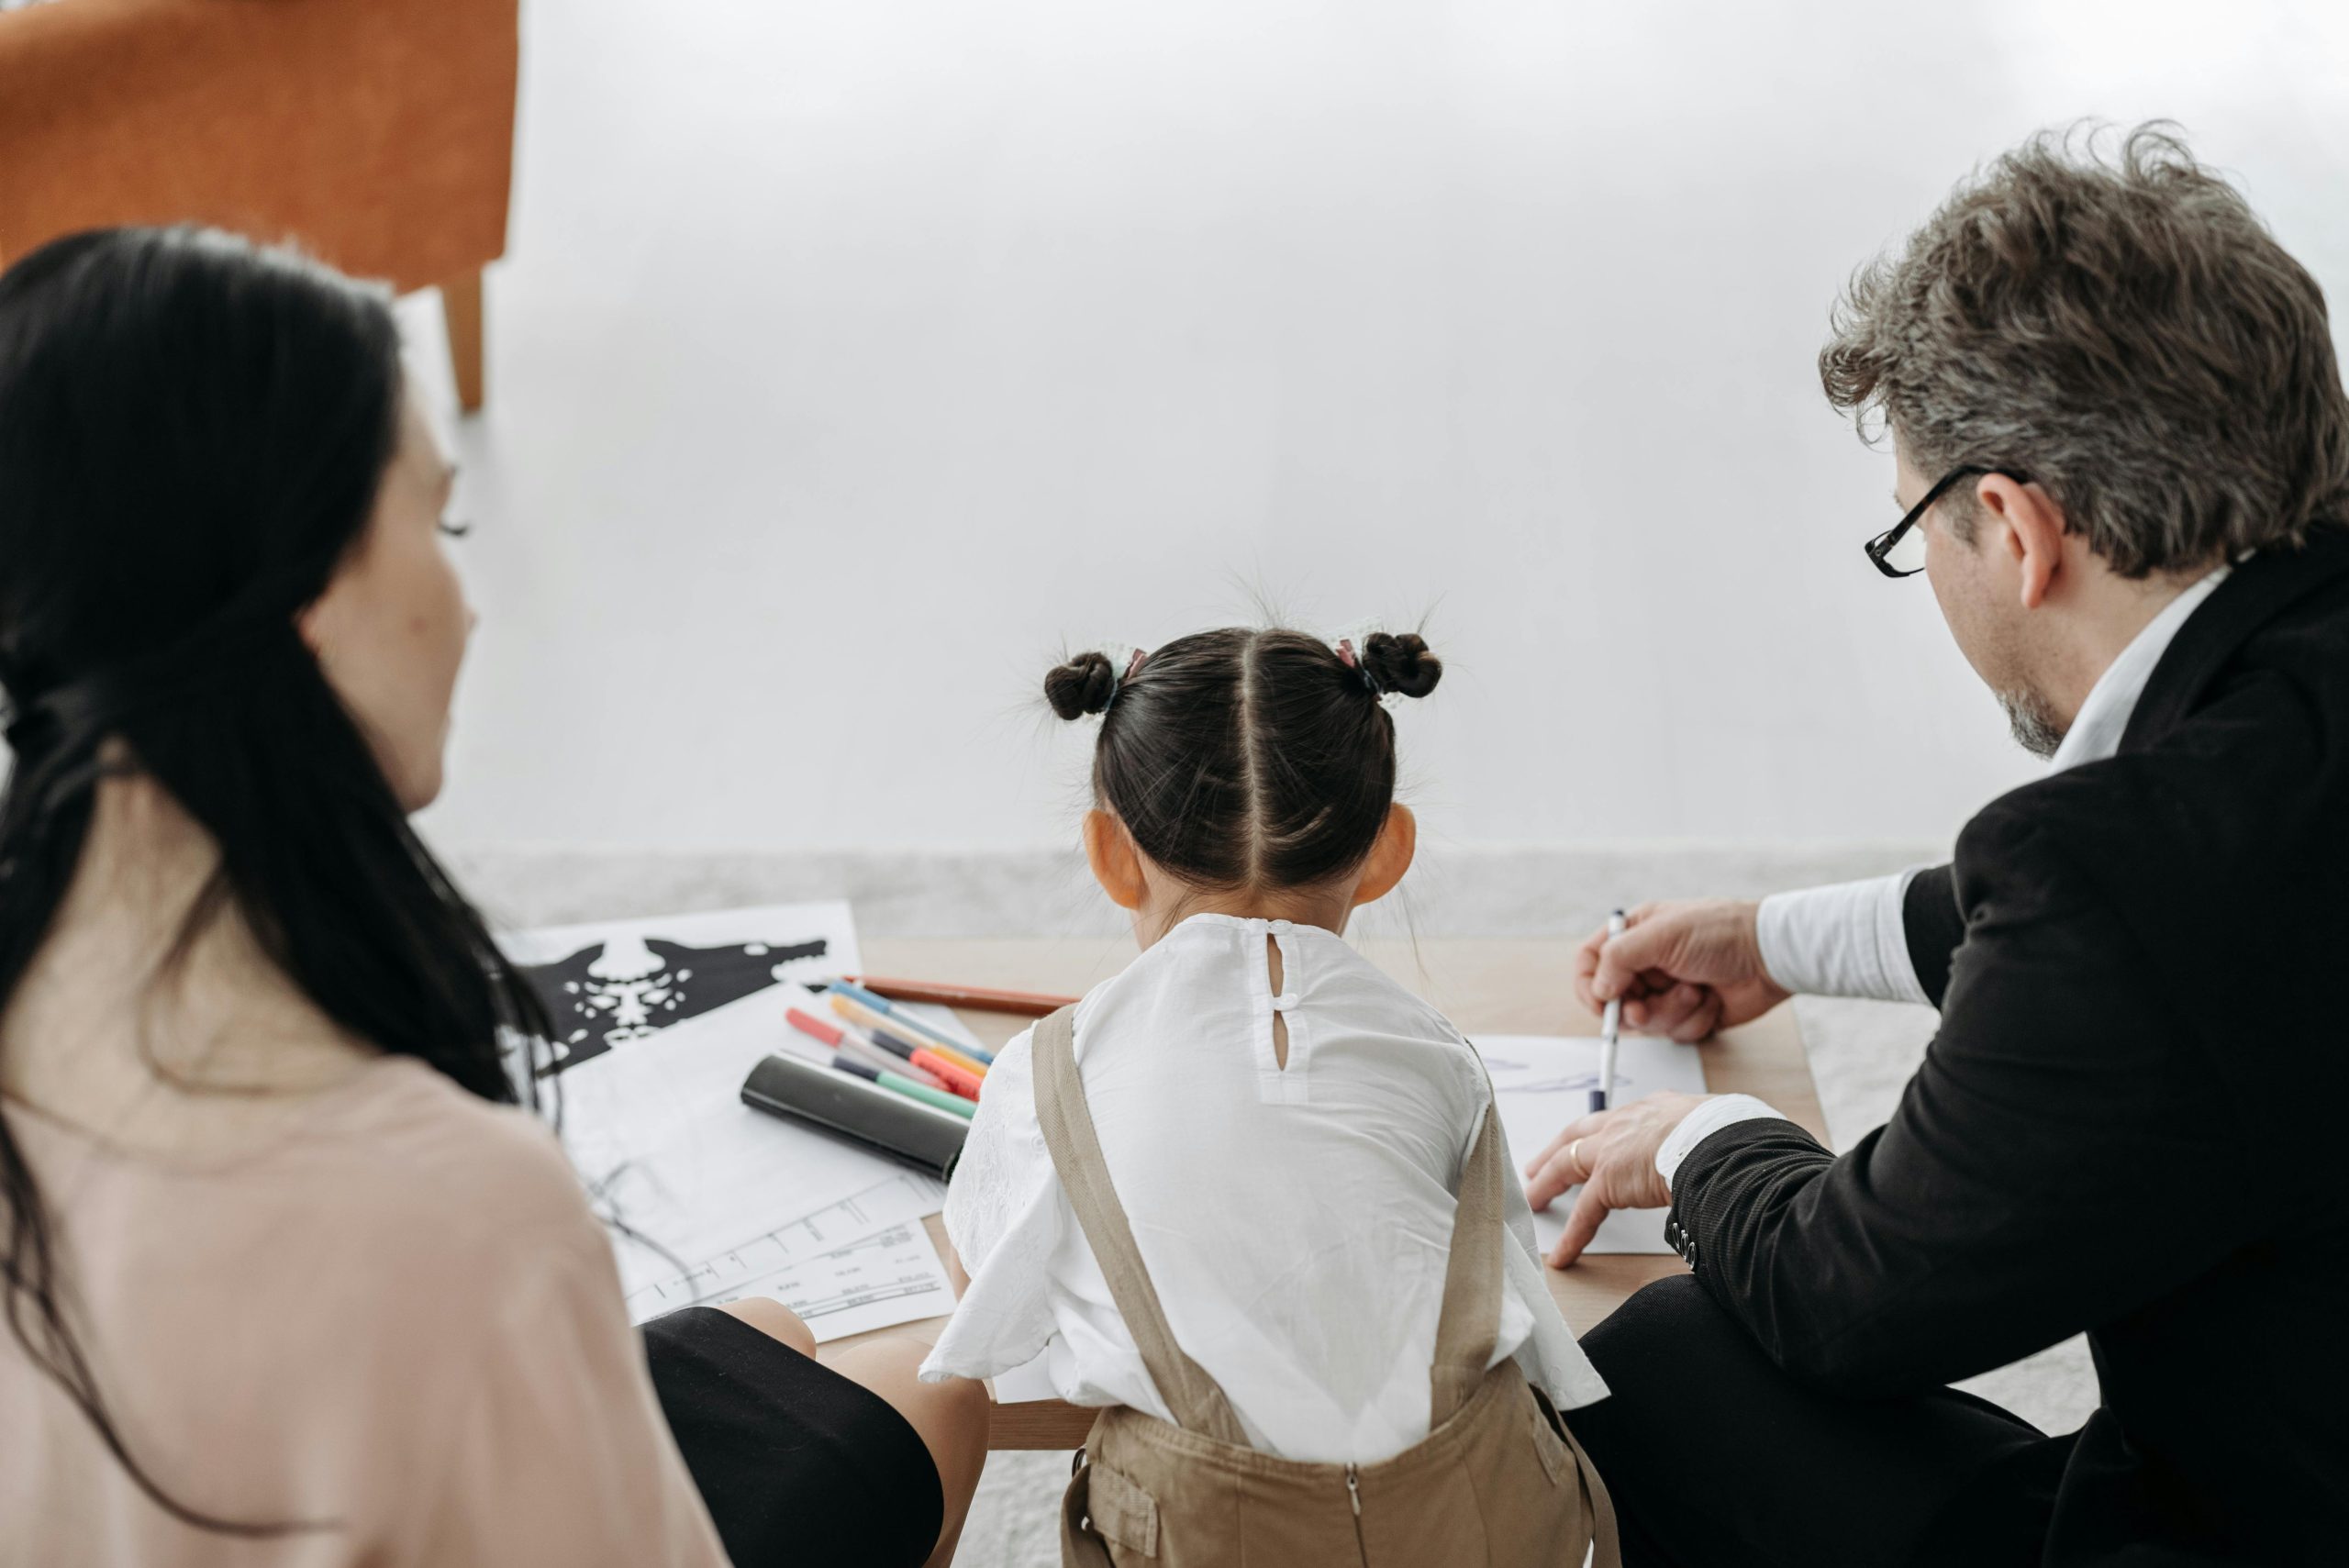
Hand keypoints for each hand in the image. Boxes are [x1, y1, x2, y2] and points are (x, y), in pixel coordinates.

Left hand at [1523, 1092, 1708, 1266]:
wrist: (1718, 1140)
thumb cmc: (1730, 1135)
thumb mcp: (1717, 1128)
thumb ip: (1708, 1143)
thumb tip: (1725, 1158)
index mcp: (1655, 1110)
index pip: (1620, 1121)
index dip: (1604, 1132)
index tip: (1595, 1139)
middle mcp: (1626, 1122)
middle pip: (1579, 1134)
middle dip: (1557, 1149)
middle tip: (1540, 1163)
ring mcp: (1612, 1149)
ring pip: (1566, 1166)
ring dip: (1547, 1184)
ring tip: (1534, 1199)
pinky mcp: (1608, 1181)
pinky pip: (1584, 1214)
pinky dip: (1572, 1237)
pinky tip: (1562, 1255)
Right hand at [1571, 899, 1789, 1042]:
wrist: (1770, 955)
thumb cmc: (1719, 932)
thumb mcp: (1661, 935)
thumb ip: (1618, 958)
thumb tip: (1599, 989)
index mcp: (1635, 936)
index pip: (1591, 962)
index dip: (1590, 986)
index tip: (1601, 1005)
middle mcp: (1647, 964)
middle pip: (1616, 1001)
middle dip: (1636, 1009)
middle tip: (1647, 1008)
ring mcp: (1669, 990)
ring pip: (1647, 1023)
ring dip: (1672, 1012)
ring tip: (1696, 992)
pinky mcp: (1691, 1013)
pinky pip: (1676, 1032)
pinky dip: (1694, 1021)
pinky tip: (1712, 1001)